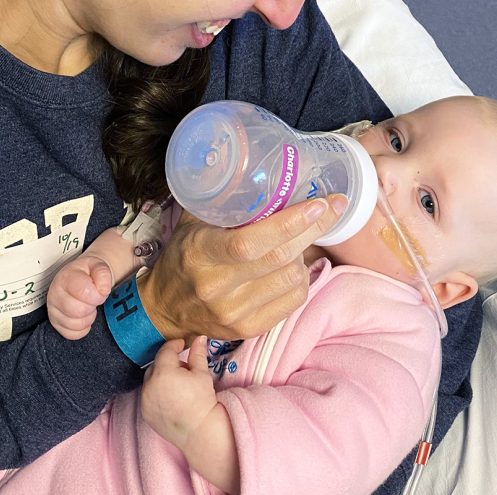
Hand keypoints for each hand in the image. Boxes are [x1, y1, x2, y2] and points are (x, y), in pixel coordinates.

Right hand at [46, 255, 112, 339]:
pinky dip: (82, 328)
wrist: (80, 277)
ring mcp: (53, 310)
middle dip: (92, 307)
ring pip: (75, 324)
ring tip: (88, 306)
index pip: (84, 292)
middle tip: (92, 300)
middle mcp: (54, 294)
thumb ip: (103, 274)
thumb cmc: (88, 273)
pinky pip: (71, 334)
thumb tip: (103, 290)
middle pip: (78, 311)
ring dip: (88, 318)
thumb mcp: (98, 266)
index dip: (98, 295)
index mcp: (65, 278)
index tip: (99, 292)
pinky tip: (83, 317)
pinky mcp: (55, 323)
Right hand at [138, 195, 347, 341]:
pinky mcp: (248, 330)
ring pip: (291, 279)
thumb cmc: (184, 256)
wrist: (165, 308)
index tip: (317, 204)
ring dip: (304, 254)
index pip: (250, 241)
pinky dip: (301, 279)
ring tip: (298, 240)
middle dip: (312, 230)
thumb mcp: (193, 221)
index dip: (289, 223)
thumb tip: (258, 167)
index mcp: (200, 253)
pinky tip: (293, 266)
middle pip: (278, 258)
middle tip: (330, 209)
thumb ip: (221, 198)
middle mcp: (215, 286)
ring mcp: (233, 312)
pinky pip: (293, 301)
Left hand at [141, 336, 218, 449]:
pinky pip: (147, 395)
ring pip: (150, 380)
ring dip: (160, 377)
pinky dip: (156, 391)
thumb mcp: (201, 374)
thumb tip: (199, 337)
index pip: (165, 351)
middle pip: (156, 365)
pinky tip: (170, 396)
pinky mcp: (144, 412)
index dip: (174, 345)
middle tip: (183, 367)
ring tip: (178, 384)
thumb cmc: (202, 400)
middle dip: (168, 362)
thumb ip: (197, 354)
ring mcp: (144, 400)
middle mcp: (149, 385)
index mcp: (163, 372)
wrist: (199, 430)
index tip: (182, 344)